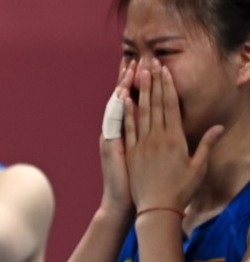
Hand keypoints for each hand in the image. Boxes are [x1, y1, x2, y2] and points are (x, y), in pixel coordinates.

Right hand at [98, 60, 135, 213]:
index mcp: (123, 132)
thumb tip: (150, 121)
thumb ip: (140, 137)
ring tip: (130, 70)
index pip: (129, 102)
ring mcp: (111, 138)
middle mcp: (114, 132)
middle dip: (127, 79)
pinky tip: (122, 97)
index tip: (141, 66)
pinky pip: (116, 125)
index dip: (134, 84)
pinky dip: (119, 111)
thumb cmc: (134, 183)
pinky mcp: (112, 148)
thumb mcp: (137, 155)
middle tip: (134, 59)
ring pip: (117, 108)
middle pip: (121, 99)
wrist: (122, 202)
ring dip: (123, 88)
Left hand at [123, 58, 222, 211]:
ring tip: (138, 72)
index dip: (168, 87)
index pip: (171, 107)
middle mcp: (157, 138)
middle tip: (151, 62)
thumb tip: (218, 127)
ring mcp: (141, 144)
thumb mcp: (199, 168)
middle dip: (154, 82)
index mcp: (176, 140)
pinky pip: (127, 127)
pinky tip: (124, 98)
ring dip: (140, 90)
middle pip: (155, 104)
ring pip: (141, 112)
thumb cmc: (181, 190)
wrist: (157, 209)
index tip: (166, 71)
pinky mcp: (130, 152)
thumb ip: (206, 145)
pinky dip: (126, 111)